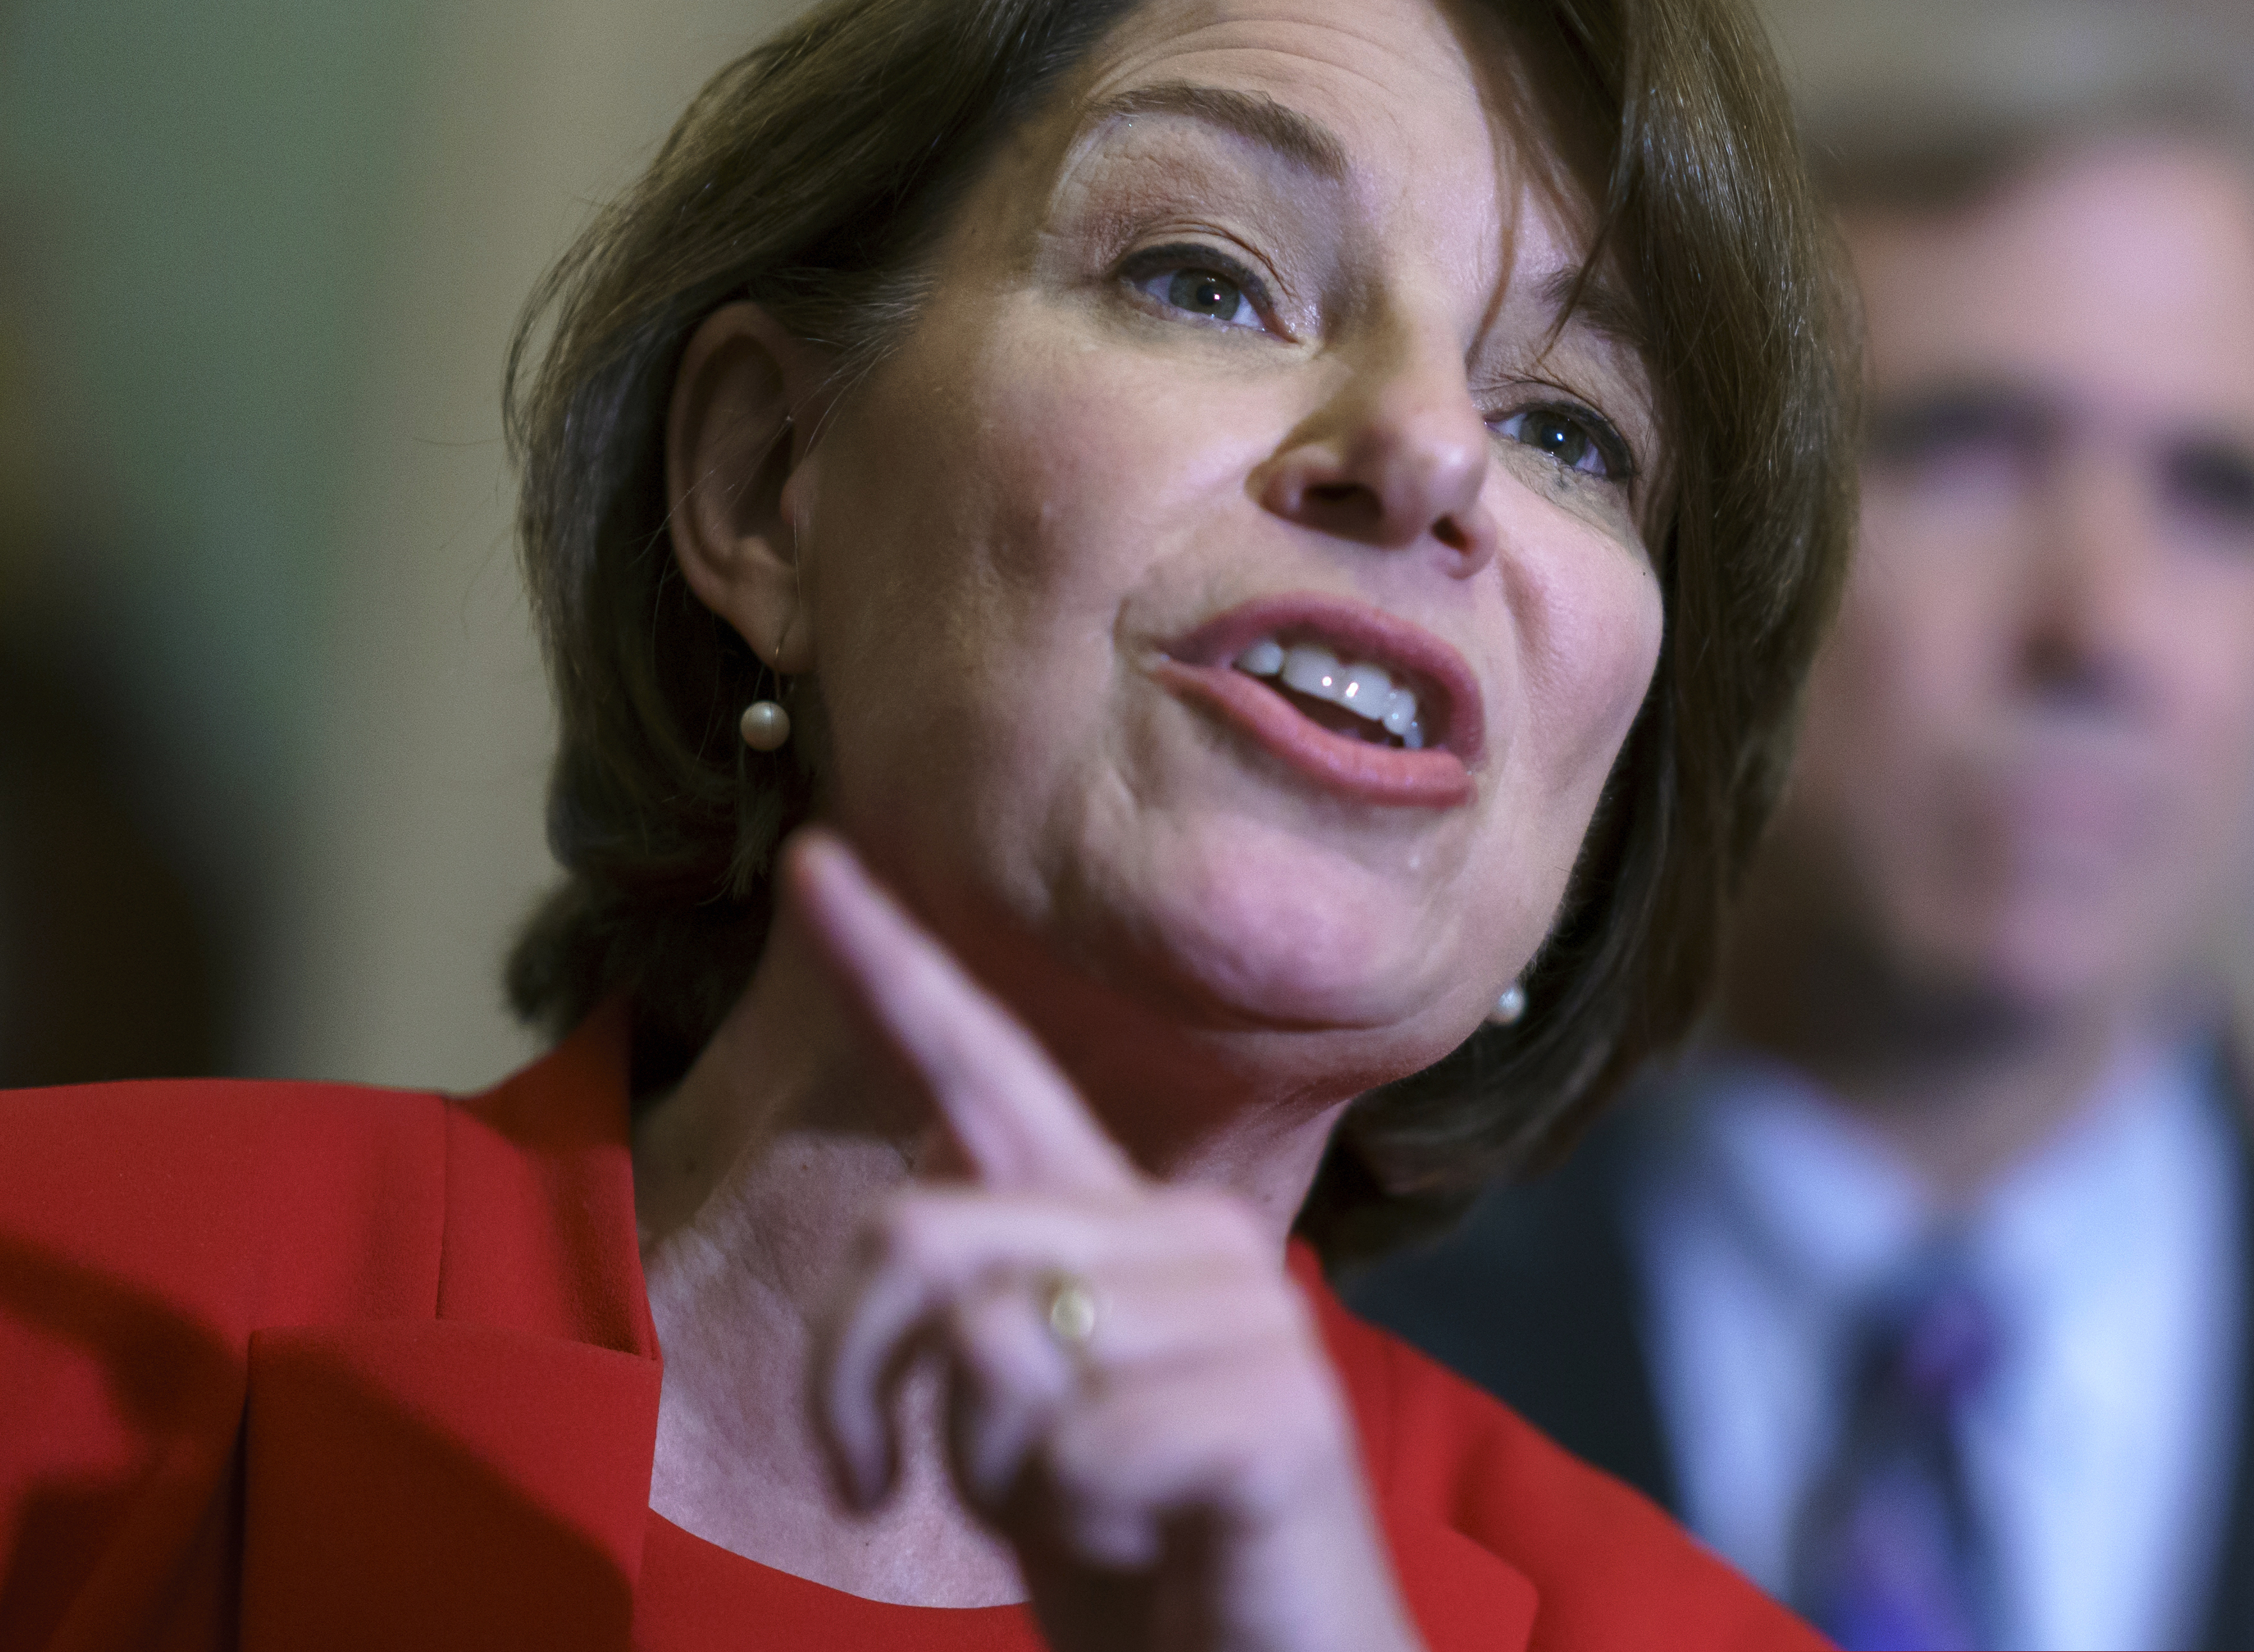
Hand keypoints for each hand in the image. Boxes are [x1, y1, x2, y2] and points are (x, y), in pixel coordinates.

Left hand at [789, 831, 1426, 1651]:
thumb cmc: (1138, 1558)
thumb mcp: (1014, 1426)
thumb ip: (973, 1316)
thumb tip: (911, 1239)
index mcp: (1113, 1224)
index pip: (988, 1067)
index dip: (895, 964)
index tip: (814, 857)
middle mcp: (1184, 1234)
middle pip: (914, 1235)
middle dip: (847, 1379)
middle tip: (869, 1483)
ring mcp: (1244, 1312)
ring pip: (987, 1349)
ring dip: (990, 1477)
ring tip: (1080, 1513)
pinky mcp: (1278, 1409)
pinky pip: (1076, 1447)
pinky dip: (1077, 1531)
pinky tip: (1147, 1541)